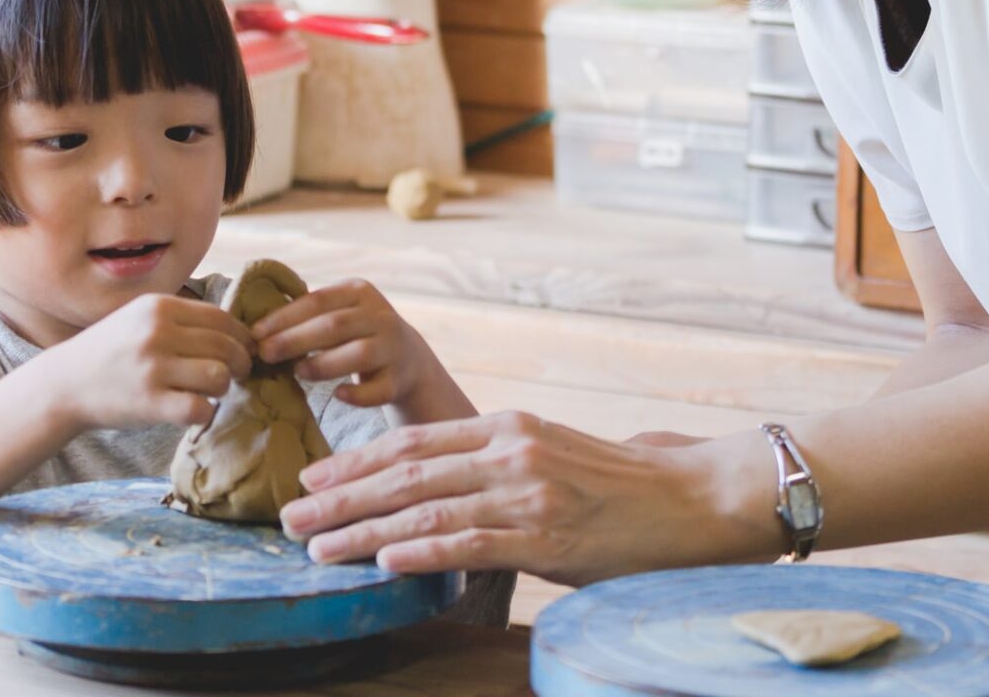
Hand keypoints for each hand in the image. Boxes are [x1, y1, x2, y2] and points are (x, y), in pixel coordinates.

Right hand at [44, 293, 253, 431]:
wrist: (66, 383)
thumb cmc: (111, 351)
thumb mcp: (140, 317)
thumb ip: (181, 318)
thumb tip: (235, 329)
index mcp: (160, 307)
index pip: (222, 319)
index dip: (242, 338)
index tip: (244, 351)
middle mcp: (158, 333)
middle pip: (226, 347)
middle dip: (240, 364)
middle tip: (235, 376)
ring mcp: (153, 368)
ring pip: (219, 377)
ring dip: (223, 388)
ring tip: (209, 392)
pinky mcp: (149, 402)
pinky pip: (200, 408)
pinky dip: (204, 413)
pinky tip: (193, 411)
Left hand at [253, 279, 434, 409]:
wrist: (407, 359)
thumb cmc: (356, 334)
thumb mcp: (340, 313)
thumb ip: (308, 315)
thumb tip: (255, 330)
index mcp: (359, 292)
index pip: (318, 301)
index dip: (285, 316)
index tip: (255, 333)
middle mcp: (380, 316)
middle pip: (335, 325)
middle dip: (295, 339)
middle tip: (265, 354)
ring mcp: (394, 347)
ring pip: (359, 354)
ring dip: (324, 364)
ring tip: (298, 372)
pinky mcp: (400, 379)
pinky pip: (379, 389)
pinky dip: (358, 394)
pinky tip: (338, 395)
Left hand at [278, 412, 777, 584]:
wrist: (698, 500)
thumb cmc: (628, 488)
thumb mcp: (555, 454)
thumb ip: (502, 462)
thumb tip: (451, 483)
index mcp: (507, 428)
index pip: (414, 442)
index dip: (356, 460)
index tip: (314, 476)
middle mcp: (509, 451)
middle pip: (405, 472)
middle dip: (340, 494)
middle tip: (290, 512)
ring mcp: (527, 492)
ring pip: (425, 508)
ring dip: (362, 528)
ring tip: (316, 544)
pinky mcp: (547, 536)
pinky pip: (469, 543)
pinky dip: (419, 552)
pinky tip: (382, 561)